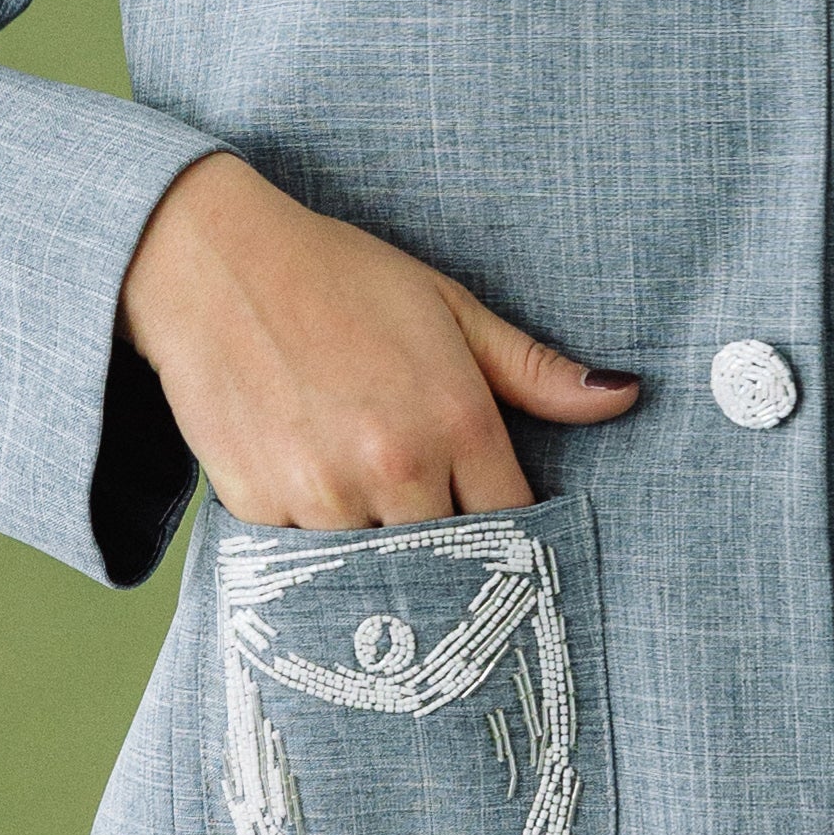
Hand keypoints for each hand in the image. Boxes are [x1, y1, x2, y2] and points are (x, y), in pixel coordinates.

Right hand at [118, 152, 639, 525]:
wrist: (210, 262)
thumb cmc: (340, 278)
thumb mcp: (450, 310)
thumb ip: (535, 371)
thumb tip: (624, 397)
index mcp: (456, 421)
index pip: (514, 524)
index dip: (512, 536)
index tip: (503, 538)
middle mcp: (394, 465)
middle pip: (449, 561)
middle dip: (447, 555)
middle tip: (436, 542)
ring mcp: (323, 492)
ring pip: (377, 571)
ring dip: (379, 554)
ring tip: (366, 509)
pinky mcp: (258, 507)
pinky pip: (306, 563)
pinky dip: (316, 547)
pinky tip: (310, 497)